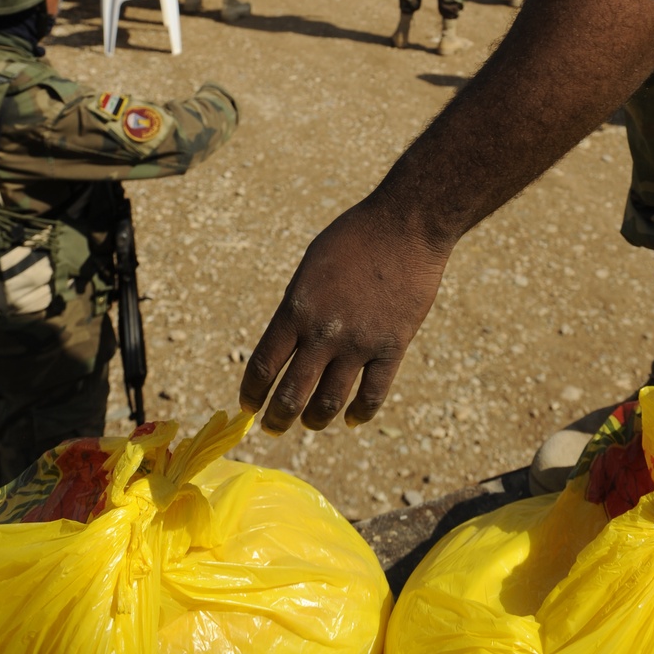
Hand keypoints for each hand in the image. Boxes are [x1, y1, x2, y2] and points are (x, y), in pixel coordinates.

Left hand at [240, 199, 449, 432]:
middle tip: (273, 427)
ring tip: (310, 424)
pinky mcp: (392, 346)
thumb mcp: (311, 267)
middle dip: (277, 418)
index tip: (248, 405)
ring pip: (330, 402)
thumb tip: (289, 345)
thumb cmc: (354, 237)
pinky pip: (373, 394)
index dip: (252, 392)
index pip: (264, 365)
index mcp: (297, 309)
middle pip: (292, 394)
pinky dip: (360, 413)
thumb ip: (298, 308)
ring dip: (315, 420)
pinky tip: (352, 419)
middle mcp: (324, 332)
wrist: (405, 226)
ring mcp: (359, 343)